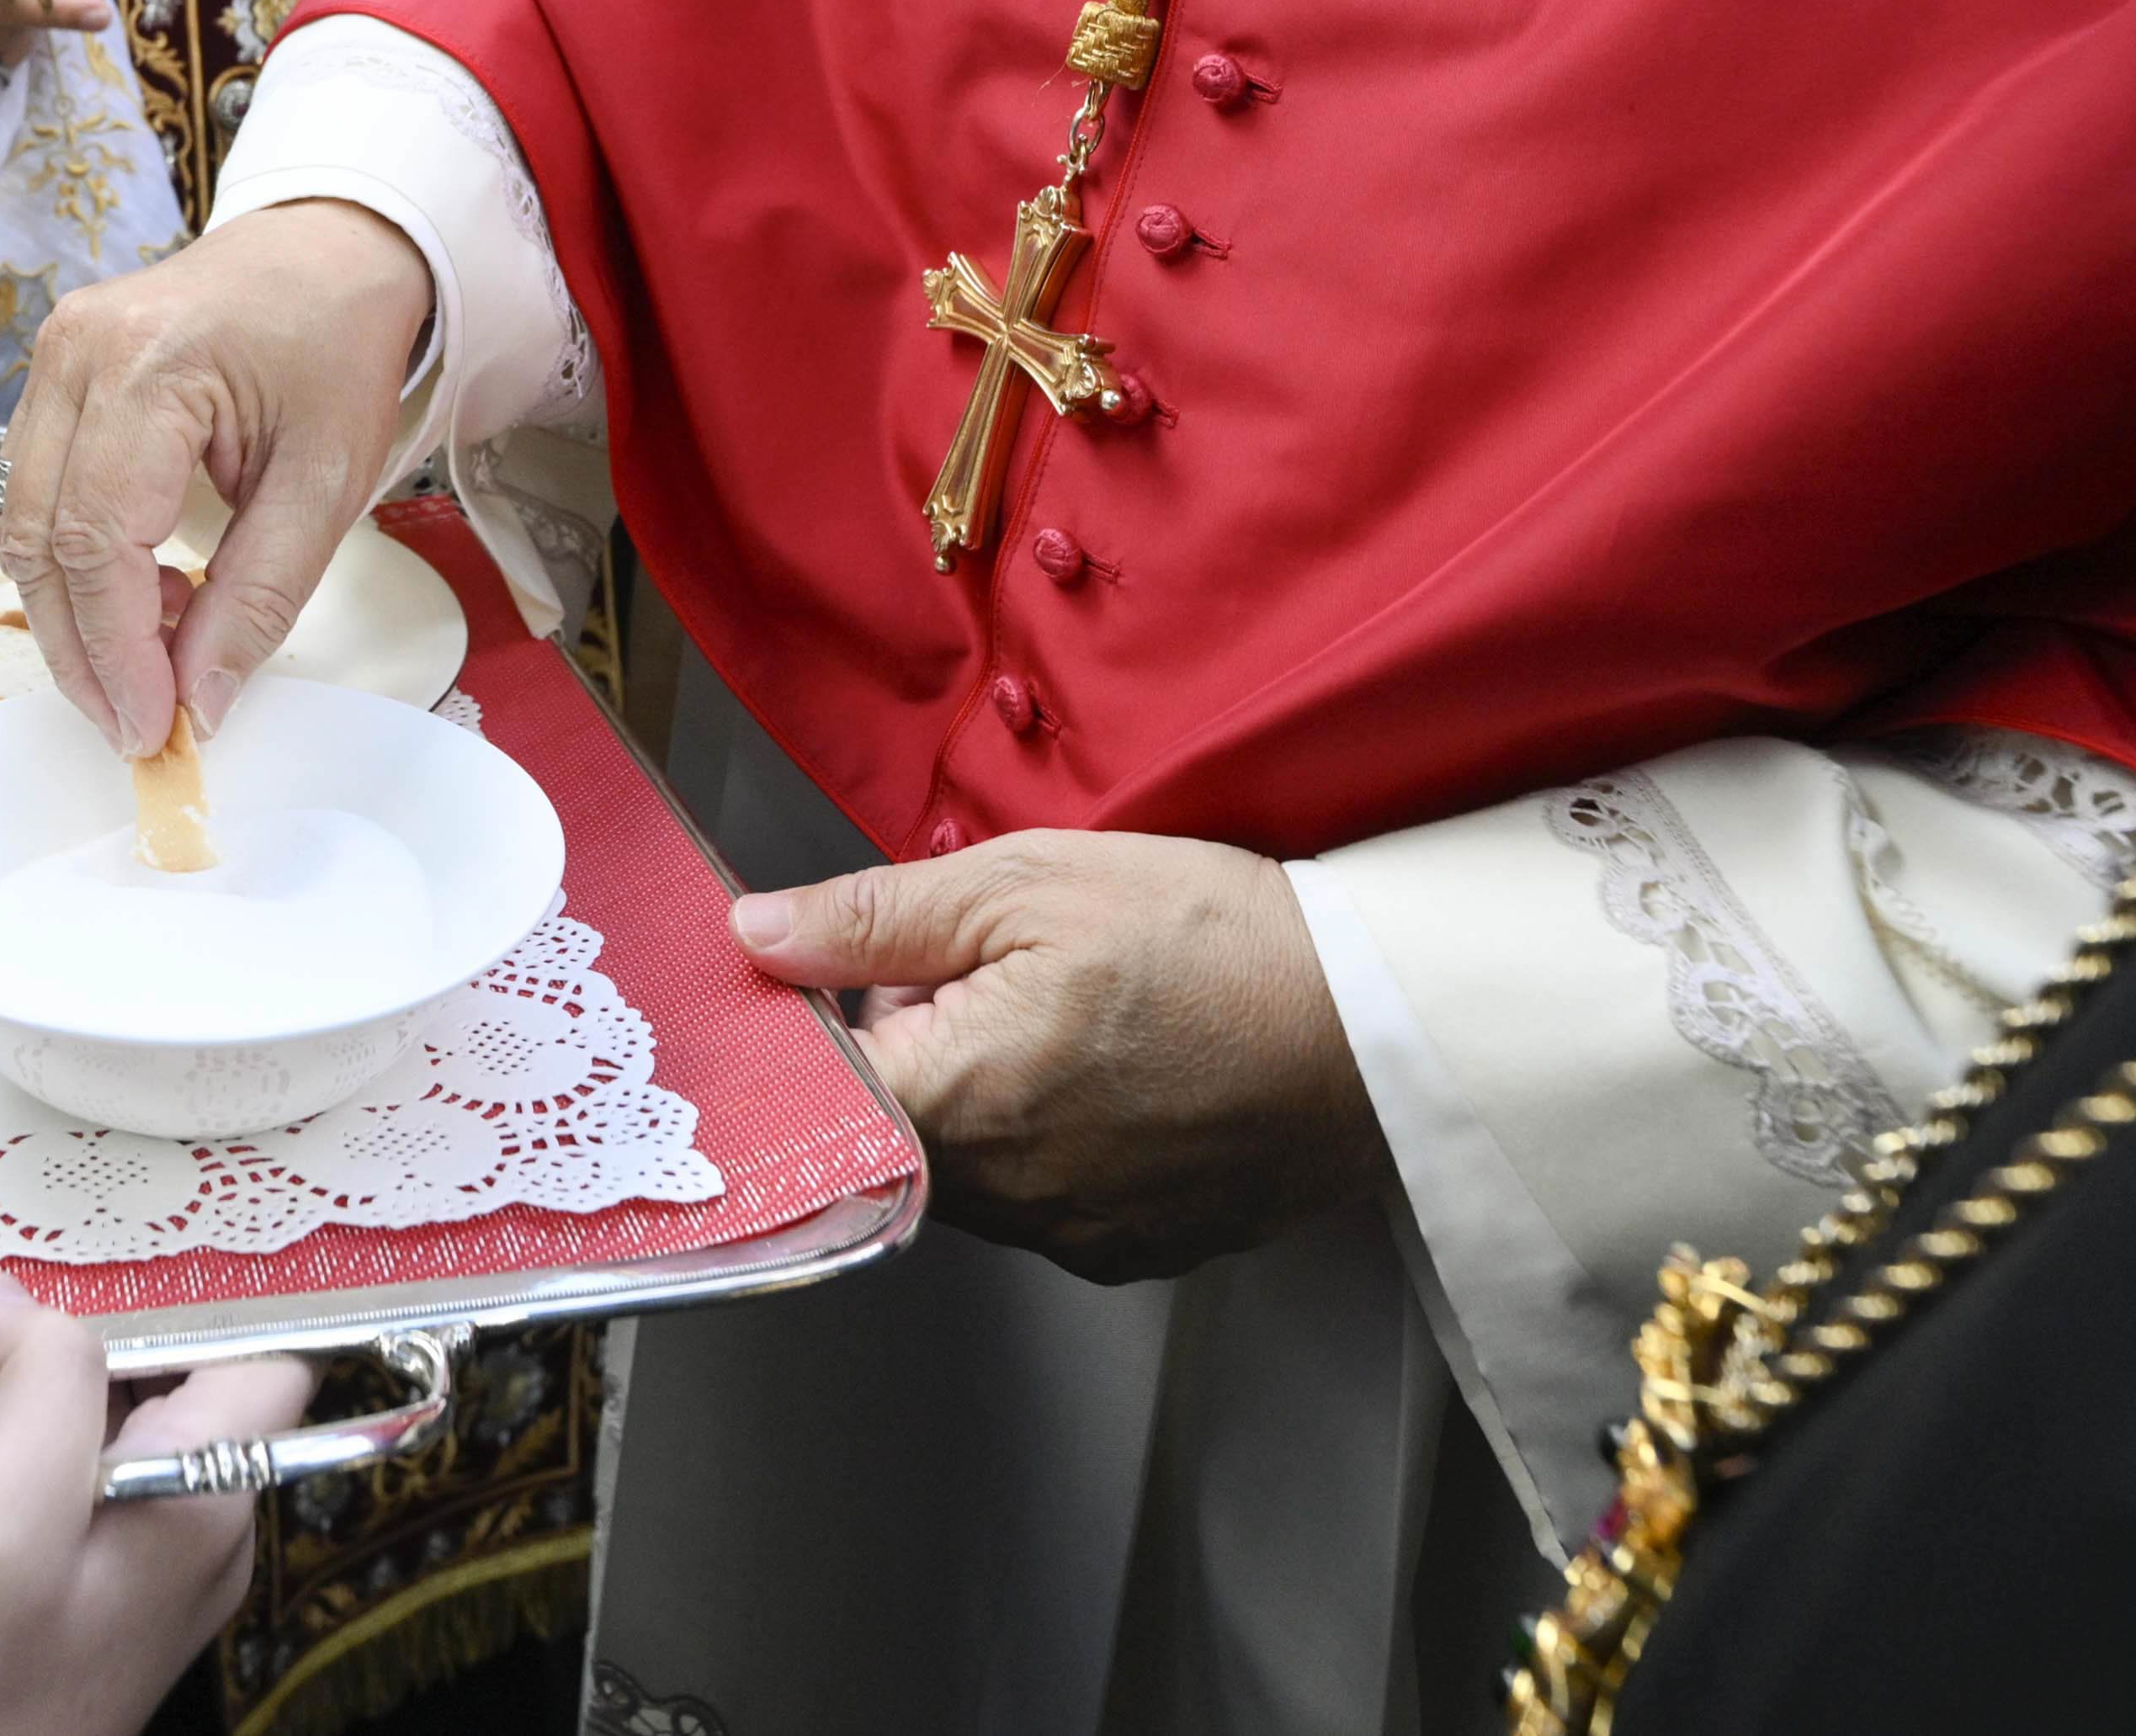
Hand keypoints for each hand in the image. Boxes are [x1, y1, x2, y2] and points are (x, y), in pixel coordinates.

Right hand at [0, 1281, 310, 1735]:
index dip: (188, 1299)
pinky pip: (89, 1486)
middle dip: (107, 1338)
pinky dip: (35, 1446)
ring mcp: (148, 1578)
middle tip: (7, 1325)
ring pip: (132, 1431)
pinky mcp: (91, 1602)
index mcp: (205, 1506)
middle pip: (194, 1384)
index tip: (94, 1267)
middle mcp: (200, 1538)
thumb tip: (27, 1301)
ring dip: (61, 1391)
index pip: (263, 1357)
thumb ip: (42, 1392)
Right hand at [1, 201, 427, 755]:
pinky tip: (140, 587)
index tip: (154, 728)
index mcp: (150, 364)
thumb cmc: (338, 348)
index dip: (115, 649)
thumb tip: (199, 702)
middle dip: (80, 649)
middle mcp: (75, 352)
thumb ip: (259, 596)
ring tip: (155, 650)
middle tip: (137, 724)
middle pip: (35, 537)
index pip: (94, 537)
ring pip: (15, 521)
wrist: (327, 250)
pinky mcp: (51, 372)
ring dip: (69, 611)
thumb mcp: (328, 482)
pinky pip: (28, 490)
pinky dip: (70, 561)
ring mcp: (51, 355)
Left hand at [729, 830, 1377, 1282]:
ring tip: (1079, 1011)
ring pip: (970, 1163)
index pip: (814, 1086)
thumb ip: (874, 918)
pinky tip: (1123, 1069)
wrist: (1380, 1025)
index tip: (873, 964)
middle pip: (893, 1124)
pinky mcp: (1135, 1252)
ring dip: (989, 1091)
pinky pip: (1047, 1197)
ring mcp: (1073, 1238)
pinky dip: (1058, 1135)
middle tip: (1005, 963)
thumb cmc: (1211, 940)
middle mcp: (1003, 1203)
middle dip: (919, 1042)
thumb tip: (755, 934)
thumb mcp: (1027, 883)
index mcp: (955, 1107)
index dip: (830, 1012)